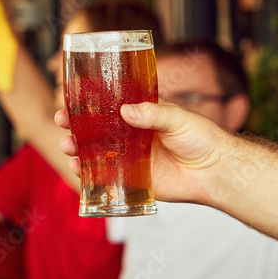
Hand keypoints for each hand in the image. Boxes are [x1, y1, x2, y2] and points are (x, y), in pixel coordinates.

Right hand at [55, 102, 233, 203]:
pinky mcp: (131, 179)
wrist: (215, 172)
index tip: (70, 99)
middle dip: (74, 125)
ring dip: (76, 148)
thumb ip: (153, 113)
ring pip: (94, 152)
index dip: (87, 103)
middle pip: (94, 129)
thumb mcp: (178, 118)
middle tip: (62, 121)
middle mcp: (130, 136)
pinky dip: (87, 173)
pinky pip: (104, 176)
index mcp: (140, 116)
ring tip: (68, 146)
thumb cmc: (202, 138)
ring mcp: (128, 158)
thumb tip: (125, 110)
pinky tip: (76, 168)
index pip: (108, 106)